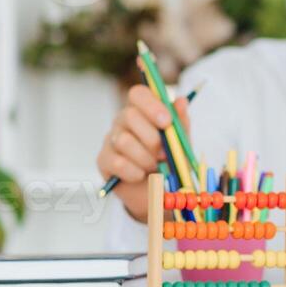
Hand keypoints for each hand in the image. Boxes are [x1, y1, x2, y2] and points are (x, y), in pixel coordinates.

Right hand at [97, 84, 191, 222]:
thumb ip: (181, 124)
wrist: (160, 193)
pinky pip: (117, 162)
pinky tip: (141, 176)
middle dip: (152, 138)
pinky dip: (134, 172)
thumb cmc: (171, 162)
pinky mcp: (103, 160)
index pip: (138, 94)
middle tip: (164, 154)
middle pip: (129, 115)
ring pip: (123, 140)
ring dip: (145, 158)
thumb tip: (182, 101)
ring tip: (155, 167)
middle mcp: (123, 122)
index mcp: (143, 112)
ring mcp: (110, 140)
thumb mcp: (182, 144)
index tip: (166, 122)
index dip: (151, 105)